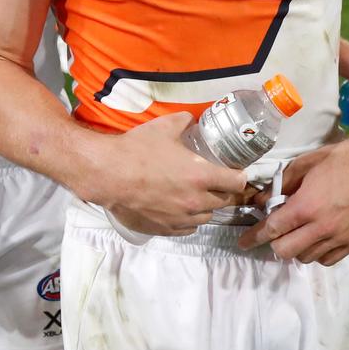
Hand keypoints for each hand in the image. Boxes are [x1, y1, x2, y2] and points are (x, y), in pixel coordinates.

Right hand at [95, 112, 247, 236]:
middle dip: (223, 191)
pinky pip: (188, 228)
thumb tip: (193, 120)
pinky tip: (179, 209)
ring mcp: (181, 219)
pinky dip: (188, 220)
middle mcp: (196, 201)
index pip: (237, 182)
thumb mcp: (164, 127)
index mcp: (201, 176)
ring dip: (206, 207)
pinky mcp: (166, 229)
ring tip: (194, 196)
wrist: (109, 174)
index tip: (235, 172)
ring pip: (207, 217)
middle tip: (214, 181)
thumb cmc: (137, 149)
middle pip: (225, 202)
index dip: (239, 176)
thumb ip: (184, 121)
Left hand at [238, 139, 348, 264]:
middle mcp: (321, 227)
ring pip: (306, 257)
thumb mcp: (302, 166)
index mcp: (306, 206)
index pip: (273, 229)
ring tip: (298, 231)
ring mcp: (339, 238)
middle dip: (275, 242)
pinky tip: (315, 238)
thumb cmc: (336, 161)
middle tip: (276, 231)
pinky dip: (316, 253)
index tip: (243, 243)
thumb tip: (260, 200)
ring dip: (296, 247)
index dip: (255, 236)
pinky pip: (327, 260)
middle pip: (286, 251)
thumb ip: (279, 185)